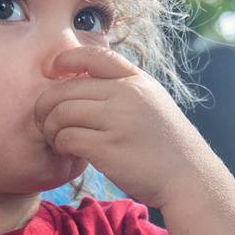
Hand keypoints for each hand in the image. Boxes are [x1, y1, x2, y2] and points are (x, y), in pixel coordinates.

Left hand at [32, 45, 217, 209]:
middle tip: (44, 119)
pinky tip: (67, 151)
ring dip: (51, 127)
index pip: (94, 55)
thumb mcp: (152, 103)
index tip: (51, 70)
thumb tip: (81, 81)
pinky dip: (60, 145)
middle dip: (46, 104)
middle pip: (67, 88)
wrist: (189, 178)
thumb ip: (123, 90)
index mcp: (138, 81)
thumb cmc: (166, 145)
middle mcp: (128, 95)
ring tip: (56, 138)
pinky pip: (68, 138)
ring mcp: (118, 121)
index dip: (66, 58)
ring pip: (62, 112)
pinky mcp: (108, 149)